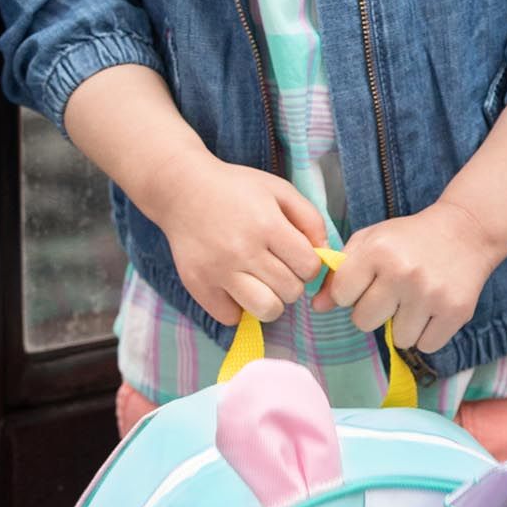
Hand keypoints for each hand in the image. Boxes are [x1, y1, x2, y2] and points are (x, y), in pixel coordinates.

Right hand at [149, 153, 325, 327]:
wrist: (181, 189)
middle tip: (277, 267)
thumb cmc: (236, 189)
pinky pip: (231, 317)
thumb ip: (310, 219)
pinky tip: (235, 287)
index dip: (309, 265)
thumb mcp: (279, 190)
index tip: (296, 256)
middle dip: (291, 282)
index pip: (309, 267)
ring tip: (262, 284)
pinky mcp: (197, 285)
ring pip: (266, 310)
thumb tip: (325, 254)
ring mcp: (218, 270)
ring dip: (271, 301)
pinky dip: (237, 308)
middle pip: (291, 291)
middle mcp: (242, 250)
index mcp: (267, 224)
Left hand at [323, 200, 501, 353]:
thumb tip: (318, 307)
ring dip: (404, 325)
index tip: (368, 282)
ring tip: (416, 301)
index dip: (352, 292)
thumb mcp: (371, 242)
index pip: (342, 296)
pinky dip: (427, 334)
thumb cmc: (410, 238)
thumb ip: (340, 273)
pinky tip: (433, 310)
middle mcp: (403, 273)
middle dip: (375, 312)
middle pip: (364, 323)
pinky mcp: (455, 312)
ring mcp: (430, 294)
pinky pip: (426, 345)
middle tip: (393, 294)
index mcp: (377, 251)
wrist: (467, 231)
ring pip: (398, 339)